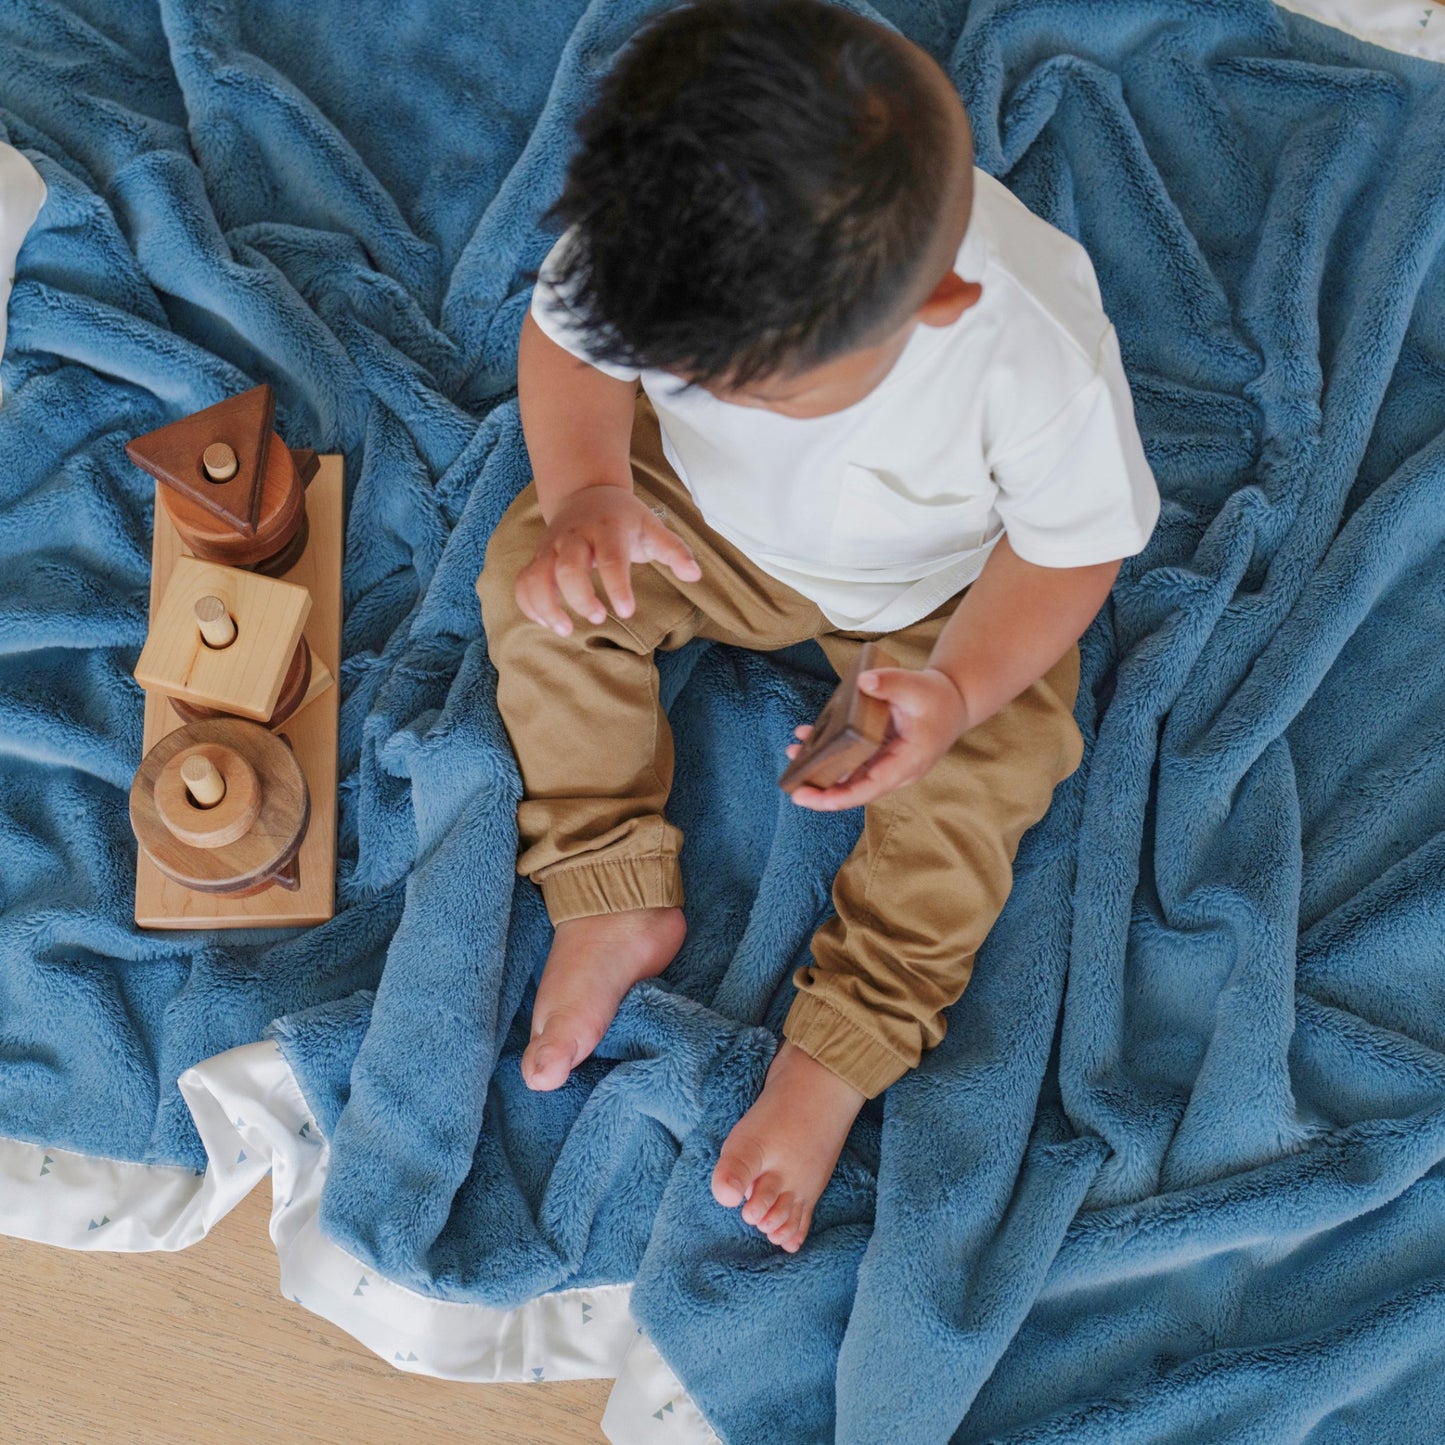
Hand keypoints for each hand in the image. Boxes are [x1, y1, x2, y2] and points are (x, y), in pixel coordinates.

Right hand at [516, 486, 701, 635]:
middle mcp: (575, 537)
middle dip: (579, 597)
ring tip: (565, 629)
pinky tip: (548, 623)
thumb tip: (695, 575)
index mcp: (607, 528)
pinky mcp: (538, 558)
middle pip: (567, 567)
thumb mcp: (652, 526)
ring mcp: (553, 547)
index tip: (626, 612)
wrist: (586, 494)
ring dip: (546, 605)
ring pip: (537, 576)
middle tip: (599, 618)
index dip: (617, 586)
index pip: (611, 558)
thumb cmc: (624, 518)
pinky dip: (529, 605)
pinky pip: (524, 582)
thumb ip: (674, 550)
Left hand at [787, 666, 969, 810]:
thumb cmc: (938, 698)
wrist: (953, 703)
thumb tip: (865, 682)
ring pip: (851, 776)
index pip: (873, 787)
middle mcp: (896, 770)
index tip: (817, 799)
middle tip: (794, 789)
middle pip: (857, 789)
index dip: (843, 796)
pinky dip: (829, 752)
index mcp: (908, 761)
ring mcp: (886, 764)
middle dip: (824, 791)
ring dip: (821, 770)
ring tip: (792, 752)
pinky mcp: (878, 755)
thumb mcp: (918, 687)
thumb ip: (892, 684)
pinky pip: (851, 760)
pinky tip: (808, 737)